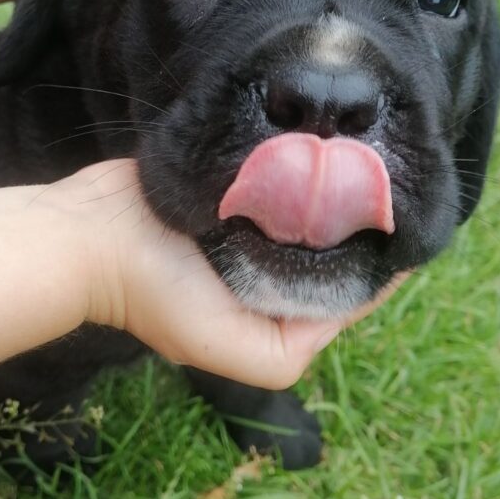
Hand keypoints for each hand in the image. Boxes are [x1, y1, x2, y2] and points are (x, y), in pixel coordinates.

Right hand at [51, 160, 405, 389]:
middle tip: (390, 185)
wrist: (91, 235)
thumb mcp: (229, 348)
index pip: (340, 294)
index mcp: (268, 310)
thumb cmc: (156, 291)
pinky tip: (323, 147)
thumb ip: (289, 351)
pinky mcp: (227, 190)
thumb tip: (348, 302)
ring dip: (330, 191)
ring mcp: (244, 226)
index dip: (378, 268)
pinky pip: (274, 178)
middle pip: (326, 249)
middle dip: (356, 225)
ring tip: (368, 161)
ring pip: (304, 209)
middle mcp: (261, 269)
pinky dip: (297, 168)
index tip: (408, 232)